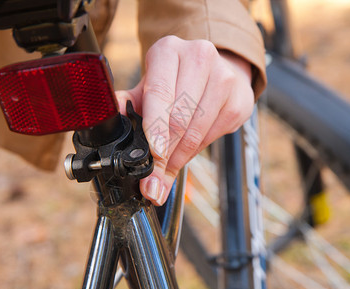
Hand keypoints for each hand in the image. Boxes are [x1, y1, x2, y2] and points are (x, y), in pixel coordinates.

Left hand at [116, 35, 253, 204]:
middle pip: (179, 116)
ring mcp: (224, 77)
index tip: (154, 152)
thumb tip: (109, 124)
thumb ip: (129, 104)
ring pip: (197, 130)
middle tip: (153, 178)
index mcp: (169, 51)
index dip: (155, 126)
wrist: (215, 71)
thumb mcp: (149, 86)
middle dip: (164, 154)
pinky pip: (213, 136)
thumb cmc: (175, 81)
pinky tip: (186, 152)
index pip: (160, 91)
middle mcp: (199, 56)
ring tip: (166, 170)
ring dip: (179, 158)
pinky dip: (196, 151)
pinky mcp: (240, 99)